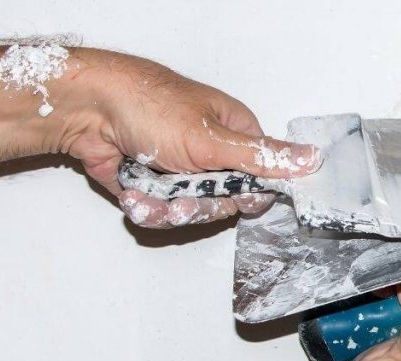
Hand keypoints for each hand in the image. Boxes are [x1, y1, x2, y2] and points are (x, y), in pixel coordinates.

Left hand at [57, 49, 321, 227]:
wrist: (87, 110)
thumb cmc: (149, 107)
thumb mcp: (214, 139)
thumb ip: (264, 158)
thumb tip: (313, 159)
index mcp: (236, 136)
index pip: (260, 184)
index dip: (243, 197)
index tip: (225, 193)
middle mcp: (212, 155)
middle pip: (223, 206)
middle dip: (195, 206)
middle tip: (180, 193)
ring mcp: (181, 172)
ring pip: (189, 214)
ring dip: (165, 208)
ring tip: (146, 192)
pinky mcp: (154, 187)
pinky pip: (161, 214)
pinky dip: (145, 207)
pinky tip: (133, 192)